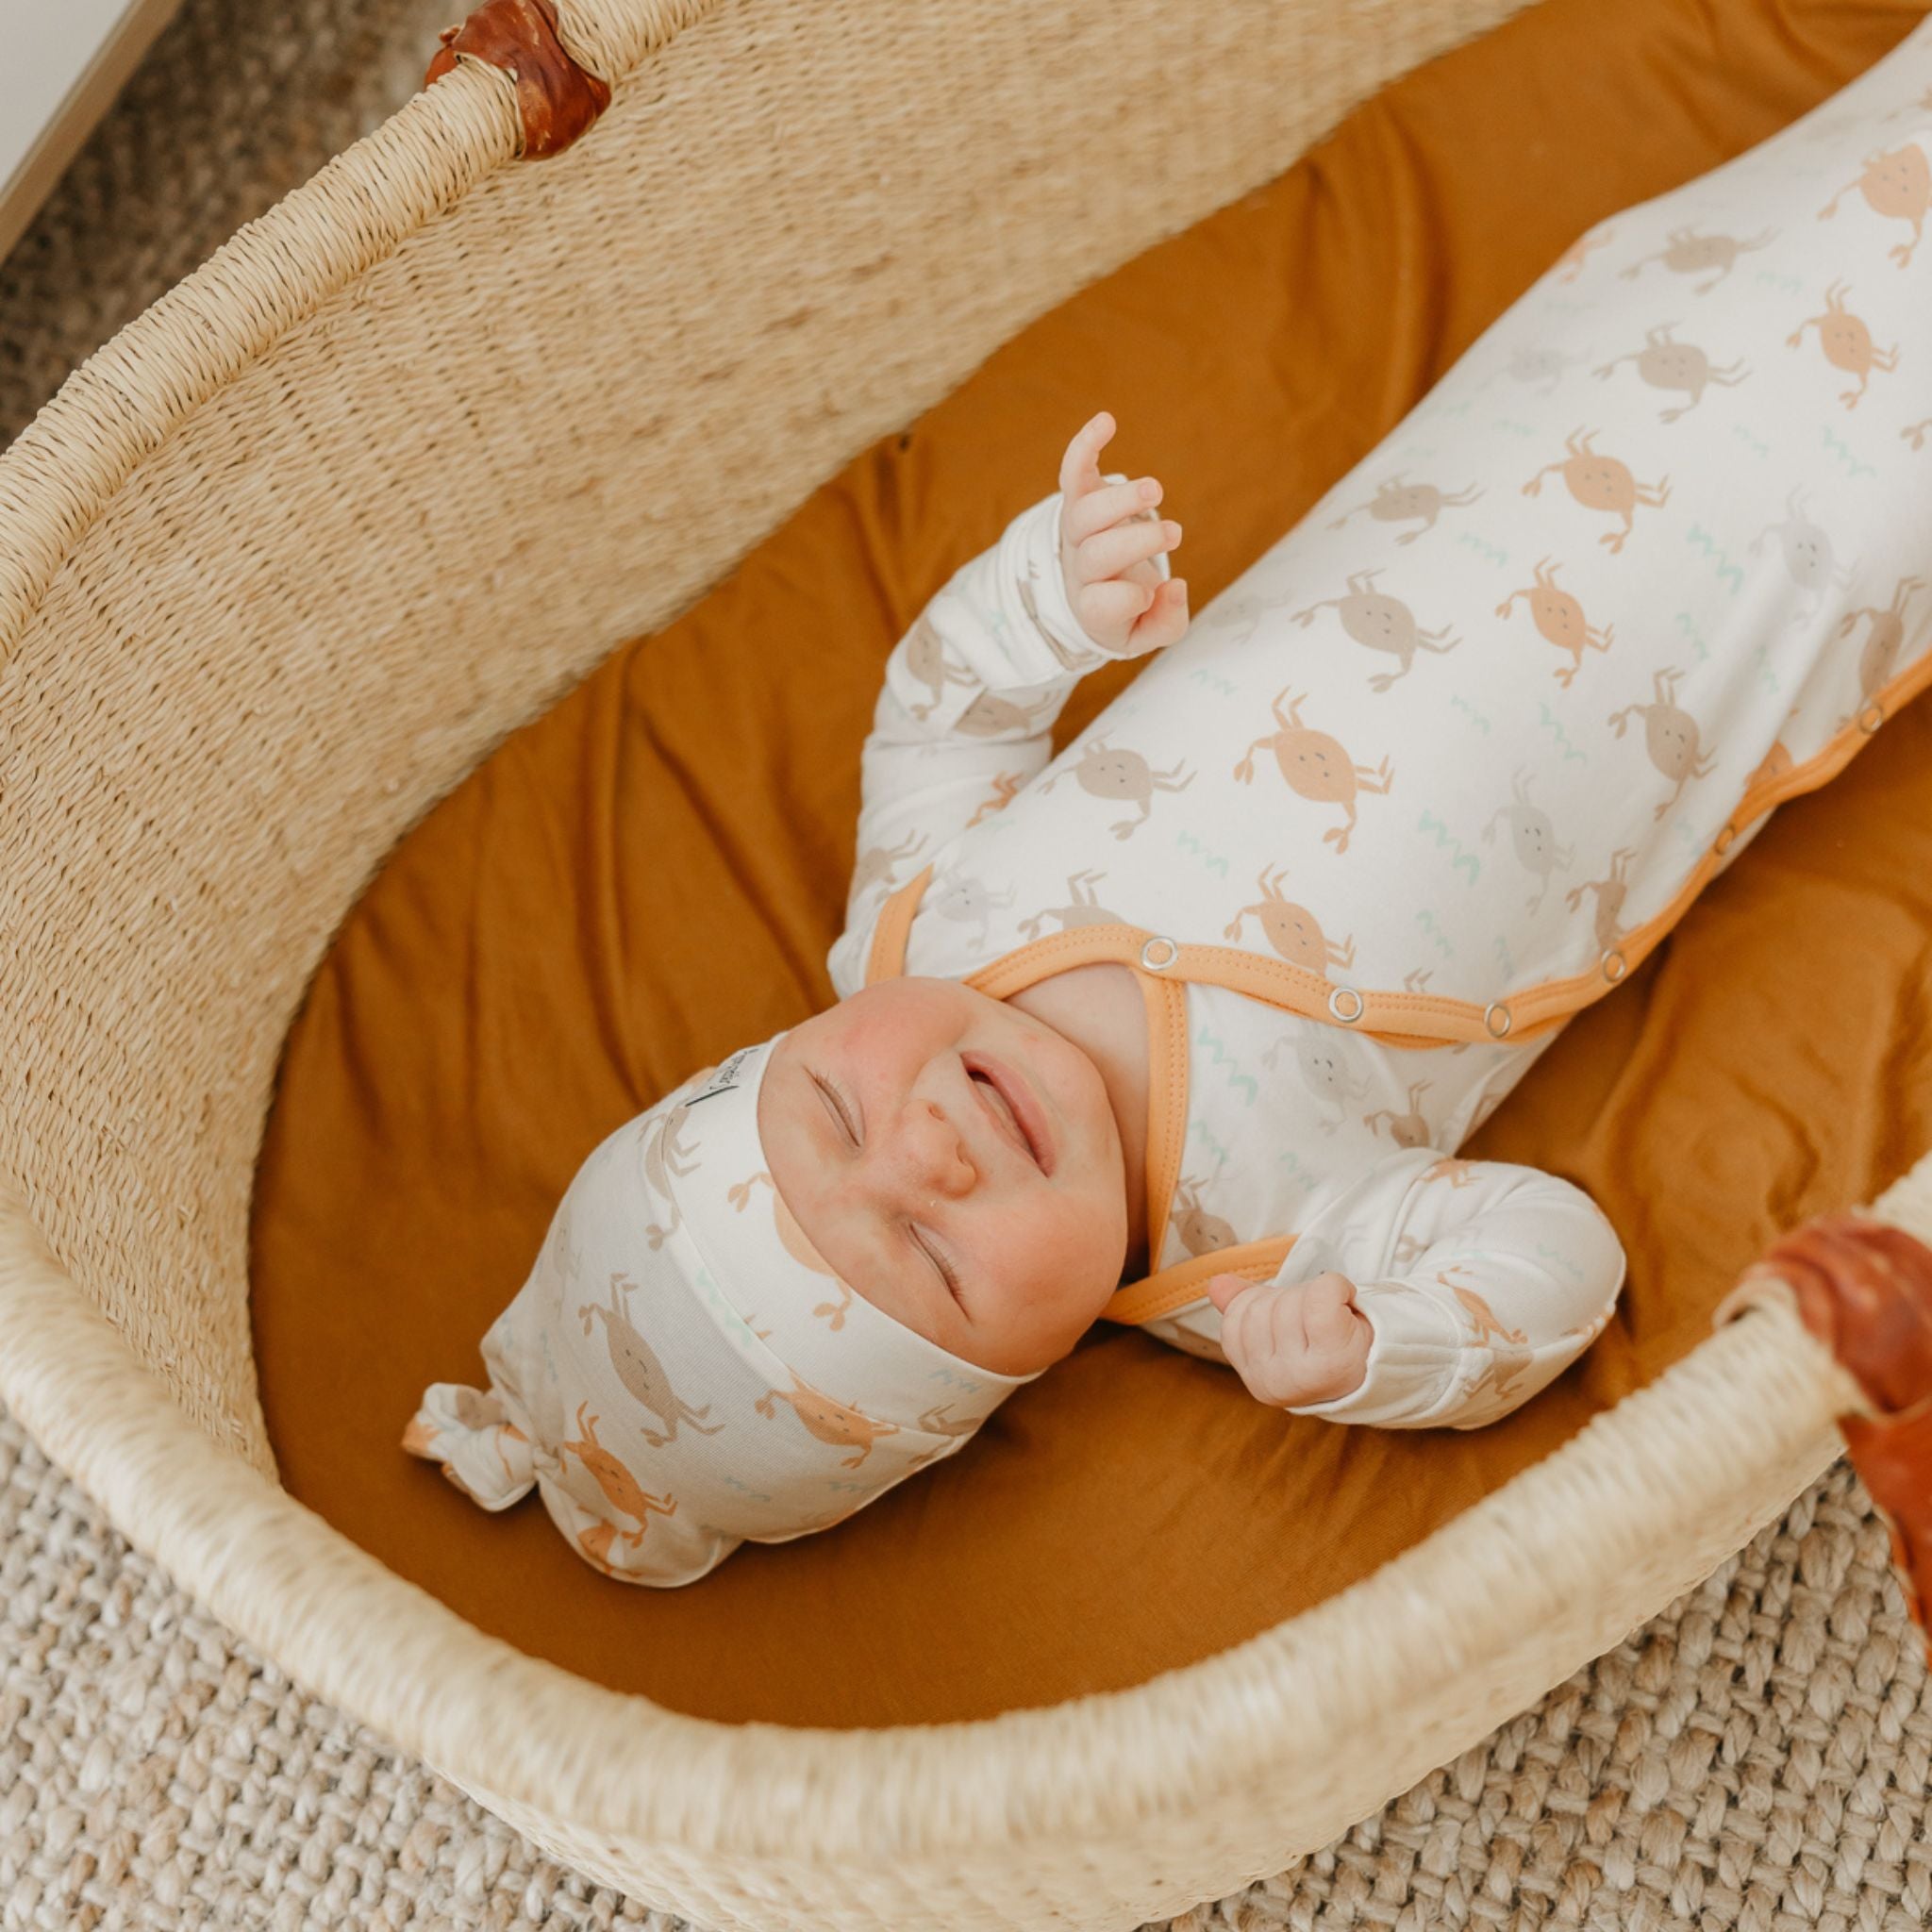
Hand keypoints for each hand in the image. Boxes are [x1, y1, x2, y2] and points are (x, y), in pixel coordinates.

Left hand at [1057, 410, 1188, 655]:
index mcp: (1094, 607)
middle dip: (1136, 542)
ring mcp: (1077, 533)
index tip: (1149, 594)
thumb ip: (1167, 622)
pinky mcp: (1079, 499)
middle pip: (1097, 554)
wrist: (1095, 590)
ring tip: (1155, 491)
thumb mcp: (1150, 632)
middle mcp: (1080, 569)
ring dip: (1120, 500)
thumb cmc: (1131, 613)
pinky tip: (1106, 421)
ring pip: (1085, 514)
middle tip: (1174, 535)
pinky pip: (1073, 472)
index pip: (1100, 603)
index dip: (1127, 598)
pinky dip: (1085, 446)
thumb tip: (1174, 587)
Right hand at [1204, 1269, 1373, 1407]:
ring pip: (1291, 1299)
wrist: (1385, 1364)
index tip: (1296, 1321)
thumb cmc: (1330, 1345)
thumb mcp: (1284, 1330)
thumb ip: (1245, 1308)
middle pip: (1263, 1306)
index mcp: (1256, 1378)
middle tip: (1319, 1320)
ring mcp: (1301, 1374)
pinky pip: (1320, 1294)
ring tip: (1334, 1319)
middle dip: (1292, 1299)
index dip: (1267, 1303)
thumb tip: (1216, 1286)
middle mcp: (1272, 1383)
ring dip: (1317, 1295)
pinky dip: (1337, 1286)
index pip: (1238, 1315)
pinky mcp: (1332, 1358)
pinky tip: (1347, 1303)